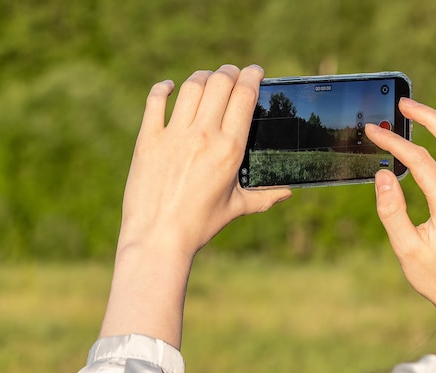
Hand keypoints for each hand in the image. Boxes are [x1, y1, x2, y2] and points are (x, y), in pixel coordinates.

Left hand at [101, 65, 290, 346]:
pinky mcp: (148, 140)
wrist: (159, 238)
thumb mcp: (236, 208)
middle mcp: (203, 135)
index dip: (252, 76)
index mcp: (230, 149)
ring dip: (202, 77)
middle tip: (232, 73)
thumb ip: (264, 196)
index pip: (244, 96)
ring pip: (191, 87)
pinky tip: (169, 88)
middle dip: (230, 71)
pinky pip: (156, 102)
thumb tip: (287, 192)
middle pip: (220, 82)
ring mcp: (174, 135)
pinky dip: (164, 89)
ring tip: (207, 79)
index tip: (255, 72)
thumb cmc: (200, 225)